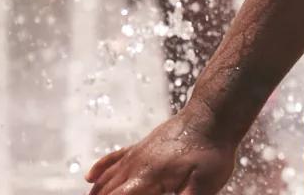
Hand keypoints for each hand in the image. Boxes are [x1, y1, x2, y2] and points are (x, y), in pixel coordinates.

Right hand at [85, 107, 238, 194]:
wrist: (214, 116)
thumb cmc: (212, 152)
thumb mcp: (203, 185)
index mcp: (147, 179)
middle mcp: (136, 166)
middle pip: (106, 192)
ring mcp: (138, 154)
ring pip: (107, 177)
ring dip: (97, 193)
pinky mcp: (143, 145)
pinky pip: (115, 157)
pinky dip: (100, 168)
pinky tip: (90, 177)